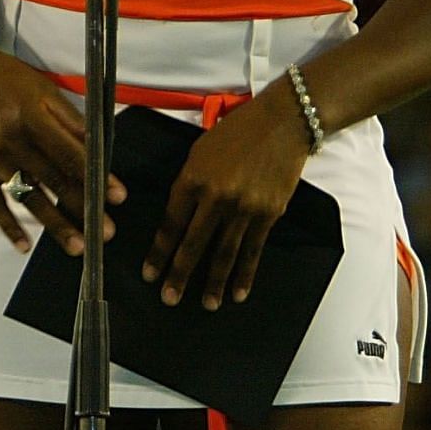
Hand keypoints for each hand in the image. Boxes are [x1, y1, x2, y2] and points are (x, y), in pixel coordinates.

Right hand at [0, 42, 125, 255]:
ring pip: (28, 197)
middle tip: (106, 232)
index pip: (70, 154)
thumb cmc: (1, 77)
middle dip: (83, 208)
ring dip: (54, 224)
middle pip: (53, 181)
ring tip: (76, 246)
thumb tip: (96, 144)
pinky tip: (24, 245)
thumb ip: (69, 118)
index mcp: (31, 117)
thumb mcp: (41, 87)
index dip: (96, 177)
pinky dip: (8, 226)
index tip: (117, 197)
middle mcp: (11, 141)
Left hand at [142, 84, 310, 308]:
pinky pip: (253, 250)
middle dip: (179, 274)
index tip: (149, 274)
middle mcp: (216, 196)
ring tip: (206, 304)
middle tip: (168, 298)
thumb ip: (187, 184)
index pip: (171, 224)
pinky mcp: (268, 214)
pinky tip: (238, 292)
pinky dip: (245, 274)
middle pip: (193, 244)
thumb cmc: (236, 133)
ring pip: (224, 253)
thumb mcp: (200, 152)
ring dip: (213, 282)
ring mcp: (244, 208)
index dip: (159, 252)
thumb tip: (178, 218)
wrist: (281, 124)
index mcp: (192, 178)